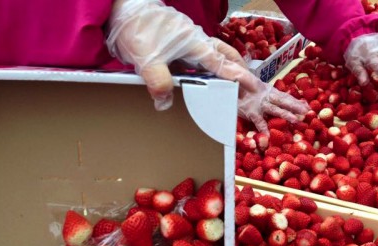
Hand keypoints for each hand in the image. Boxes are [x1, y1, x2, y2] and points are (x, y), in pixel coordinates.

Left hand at [107, 0, 308, 131]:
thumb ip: (158, 81)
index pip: (223, 64)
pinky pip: (201, 52)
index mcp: (194, 45)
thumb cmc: (136, 29)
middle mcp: (195, 40)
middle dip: (239, 69)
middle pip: (226, 54)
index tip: (254, 88)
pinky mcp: (179, 38)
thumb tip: (165, 103)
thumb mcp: (145, 59)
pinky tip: (202, 75)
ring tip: (230, 83)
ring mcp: (188, 37)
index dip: (239, 77)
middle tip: (248, 85)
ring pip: (215, 52)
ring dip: (226, 65)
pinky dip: (209, 64)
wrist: (123, 7)